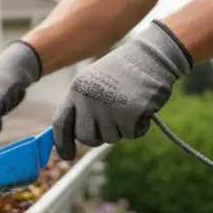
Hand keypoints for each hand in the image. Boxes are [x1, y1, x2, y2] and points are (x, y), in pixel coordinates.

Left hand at [51, 21, 191, 159]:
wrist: (151, 57)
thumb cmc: (123, 71)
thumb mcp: (93, 82)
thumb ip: (82, 105)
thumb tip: (74, 136)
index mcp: (76, 90)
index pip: (61, 123)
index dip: (62, 143)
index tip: (66, 156)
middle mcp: (89, 100)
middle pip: (85, 137)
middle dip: (97, 137)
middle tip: (111, 124)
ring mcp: (109, 109)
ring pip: (110, 138)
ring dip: (121, 128)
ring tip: (128, 104)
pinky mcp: (130, 116)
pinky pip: (131, 135)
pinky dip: (139, 126)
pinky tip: (142, 107)